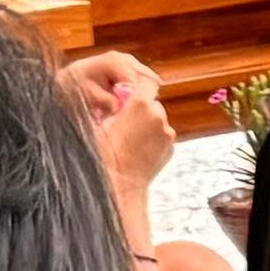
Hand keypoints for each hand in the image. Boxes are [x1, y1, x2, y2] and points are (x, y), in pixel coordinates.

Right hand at [59, 52, 176, 203]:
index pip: (146, 82)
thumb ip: (110, 106)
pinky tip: (138, 151)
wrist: (119, 188)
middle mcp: (158, 116)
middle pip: (152, 103)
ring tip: (130, 141)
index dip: (137, 86)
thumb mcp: (99, 125)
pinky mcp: (171, 148)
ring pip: (157, 121)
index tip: (128, 94)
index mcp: (140, 105)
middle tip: (124, 124)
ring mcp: (167, 134)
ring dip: (147, 125)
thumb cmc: (104, 157)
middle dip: (140, 109)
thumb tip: (114, 99)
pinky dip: (153, 140)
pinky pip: (161, 137)